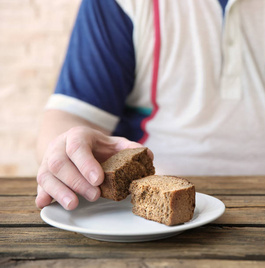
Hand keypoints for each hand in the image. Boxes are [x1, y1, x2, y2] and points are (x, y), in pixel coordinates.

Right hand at [36, 126, 151, 209]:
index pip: (78, 147)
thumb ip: (130, 149)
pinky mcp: (43, 176)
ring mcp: (47, 161)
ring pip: (46, 175)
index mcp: (78, 136)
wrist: (72, 143)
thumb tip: (149, 156)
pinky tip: (47, 204)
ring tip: (74, 204)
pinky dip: (42, 195)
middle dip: (77, 181)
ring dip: (60, 191)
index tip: (98, 179)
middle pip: (60, 163)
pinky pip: (39, 186)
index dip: (86, 163)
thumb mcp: (114, 143)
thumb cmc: (98, 147)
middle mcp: (59, 147)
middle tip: (95, 195)